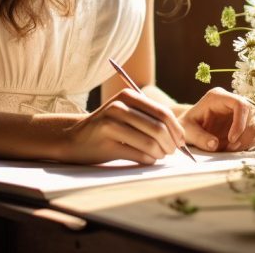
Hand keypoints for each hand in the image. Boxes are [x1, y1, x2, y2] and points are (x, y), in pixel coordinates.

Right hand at [59, 88, 186, 164]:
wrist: (74, 139)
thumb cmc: (108, 128)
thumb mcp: (126, 113)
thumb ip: (150, 118)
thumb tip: (180, 137)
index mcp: (128, 95)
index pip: (163, 112)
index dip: (177, 129)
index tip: (181, 142)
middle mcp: (119, 106)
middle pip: (158, 128)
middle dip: (171, 144)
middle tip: (172, 152)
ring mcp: (110, 123)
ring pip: (150, 143)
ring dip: (160, 153)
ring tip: (159, 156)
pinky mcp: (105, 142)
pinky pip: (138, 155)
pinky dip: (148, 159)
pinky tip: (147, 159)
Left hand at [179, 87, 254, 151]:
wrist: (188, 127)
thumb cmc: (186, 126)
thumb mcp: (187, 131)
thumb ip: (199, 137)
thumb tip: (214, 144)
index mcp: (217, 97)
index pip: (239, 104)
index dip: (240, 122)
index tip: (232, 139)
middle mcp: (231, 100)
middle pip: (251, 114)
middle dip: (244, 134)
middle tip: (230, 147)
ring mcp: (239, 110)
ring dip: (246, 139)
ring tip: (229, 148)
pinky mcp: (243, 121)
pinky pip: (253, 131)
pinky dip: (246, 142)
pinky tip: (233, 148)